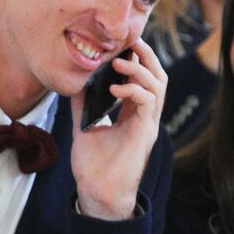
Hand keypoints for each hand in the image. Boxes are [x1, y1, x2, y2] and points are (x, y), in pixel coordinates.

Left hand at [70, 37, 166, 220]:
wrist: (96, 193)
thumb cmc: (93, 166)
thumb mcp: (84, 127)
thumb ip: (83, 106)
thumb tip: (76, 84)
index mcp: (132, 114)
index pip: (141, 79)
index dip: (136, 59)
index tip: (123, 43)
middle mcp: (144, 116)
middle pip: (157, 76)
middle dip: (147, 56)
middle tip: (131, 40)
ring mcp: (147, 124)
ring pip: (158, 86)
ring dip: (140, 70)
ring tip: (119, 62)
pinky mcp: (145, 133)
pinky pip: (148, 103)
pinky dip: (134, 90)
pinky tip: (115, 88)